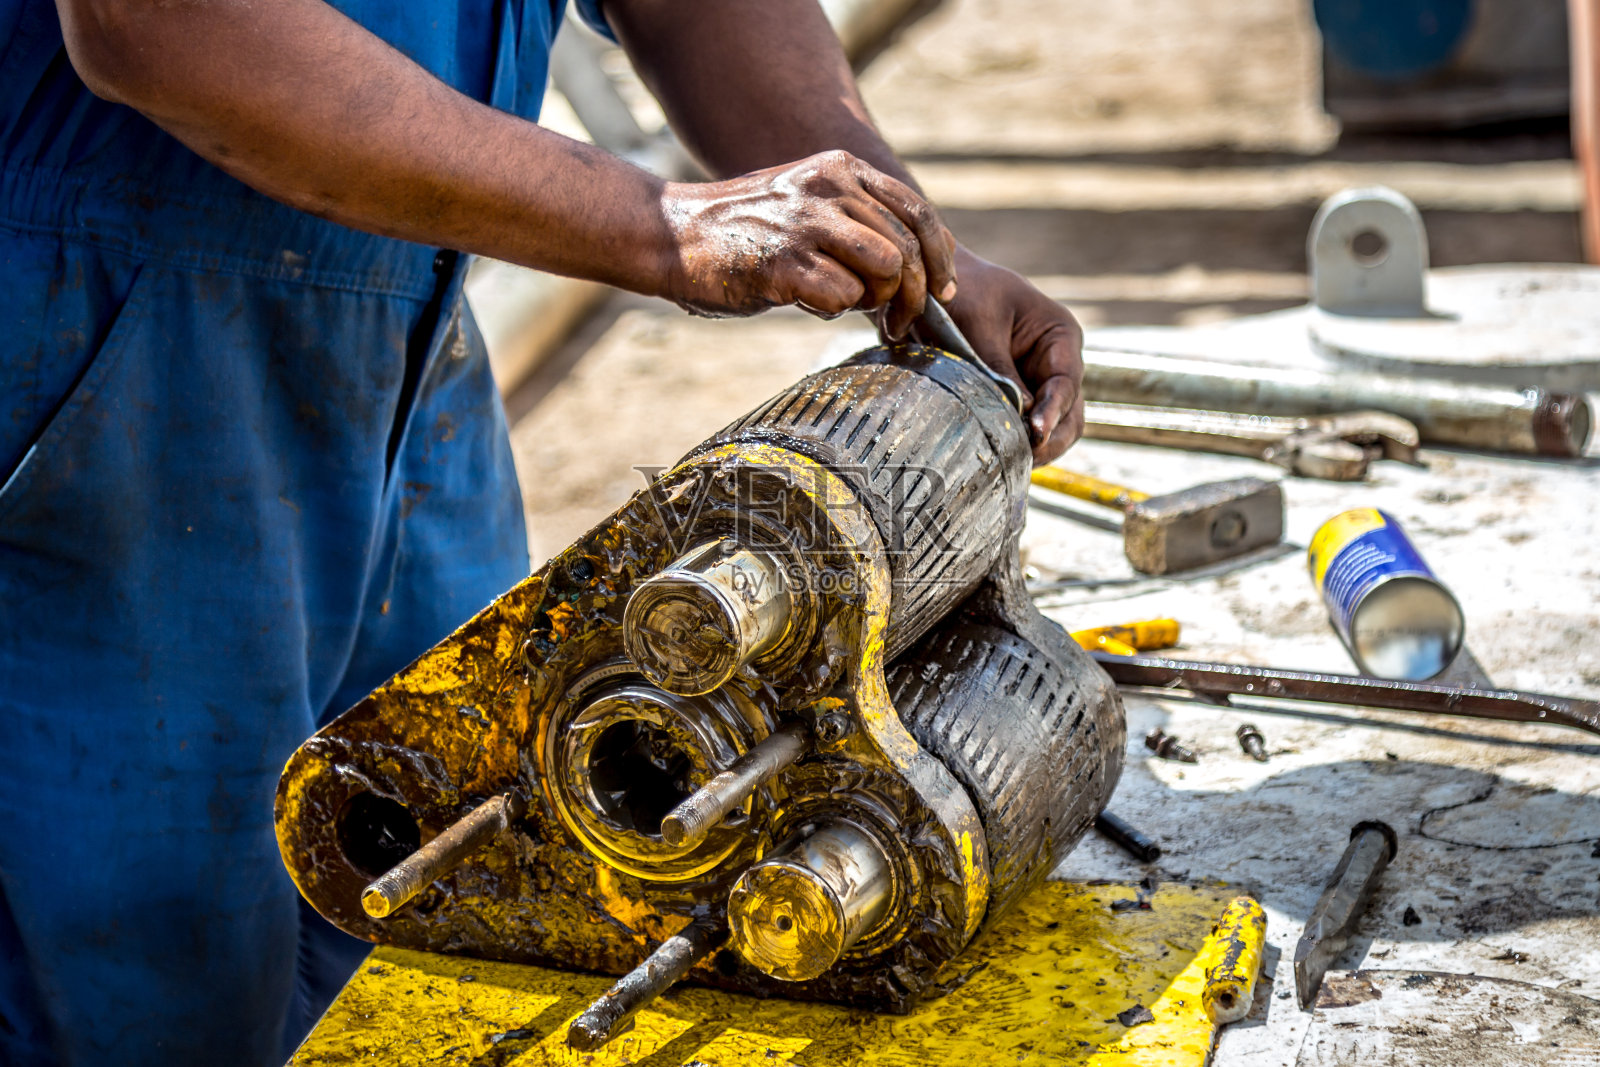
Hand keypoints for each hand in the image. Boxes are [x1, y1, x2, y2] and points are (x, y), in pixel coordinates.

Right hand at [660, 150, 956, 335]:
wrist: (671, 234)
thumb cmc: (745, 232)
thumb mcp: (806, 204)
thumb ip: (856, 222)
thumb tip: (916, 266)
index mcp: (841, 169)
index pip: (918, 212)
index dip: (940, 257)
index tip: (942, 290)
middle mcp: (829, 187)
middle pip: (908, 247)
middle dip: (916, 295)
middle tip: (900, 324)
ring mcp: (806, 223)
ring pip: (887, 269)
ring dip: (878, 302)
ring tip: (853, 310)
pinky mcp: (783, 262)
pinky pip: (843, 297)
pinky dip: (833, 310)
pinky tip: (806, 303)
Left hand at [924, 250, 1084, 464]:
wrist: (938, 288)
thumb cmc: (964, 293)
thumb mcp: (978, 326)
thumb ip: (998, 369)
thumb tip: (1019, 414)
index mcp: (1060, 336)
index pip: (1067, 382)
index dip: (1053, 411)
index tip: (1036, 432)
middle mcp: (1058, 363)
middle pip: (1070, 414)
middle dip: (1050, 439)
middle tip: (1020, 458)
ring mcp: (1039, 384)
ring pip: (1053, 429)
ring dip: (1034, 447)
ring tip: (1008, 461)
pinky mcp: (1017, 399)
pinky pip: (1024, 429)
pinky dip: (1015, 443)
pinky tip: (997, 455)